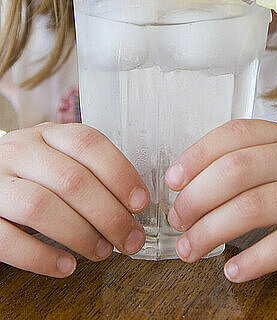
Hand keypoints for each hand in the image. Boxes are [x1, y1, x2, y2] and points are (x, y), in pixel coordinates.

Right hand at [0, 122, 149, 276]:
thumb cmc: (31, 174)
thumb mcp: (57, 159)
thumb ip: (89, 171)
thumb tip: (134, 202)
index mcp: (47, 134)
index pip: (88, 143)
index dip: (120, 173)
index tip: (140, 202)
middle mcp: (21, 152)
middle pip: (72, 180)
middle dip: (109, 214)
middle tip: (130, 239)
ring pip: (41, 207)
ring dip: (80, 234)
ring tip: (102, 251)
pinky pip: (10, 240)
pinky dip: (42, 258)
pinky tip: (66, 266)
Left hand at [164, 118, 276, 281]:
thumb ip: (269, 157)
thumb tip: (213, 176)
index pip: (235, 134)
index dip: (197, 154)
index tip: (173, 178)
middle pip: (236, 171)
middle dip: (196, 197)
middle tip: (177, 220)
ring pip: (254, 207)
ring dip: (213, 231)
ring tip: (191, 250)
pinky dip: (255, 260)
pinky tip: (235, 272)